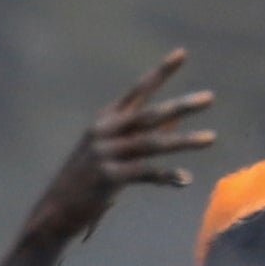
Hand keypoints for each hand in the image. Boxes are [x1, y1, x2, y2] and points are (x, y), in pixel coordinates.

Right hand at [22, 50, 217, 245]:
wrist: (54, 212)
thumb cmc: (87, 181)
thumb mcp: (113, 151)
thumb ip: (143, 132)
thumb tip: (177, 117)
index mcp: (105, 120)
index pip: (138, 92)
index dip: (160, 73)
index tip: (182, 53)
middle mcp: (104, 132)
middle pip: (149, 115)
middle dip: (181, 105)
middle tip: (209, 98)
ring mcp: (104, 154)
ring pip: (152, 143)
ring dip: (183, 141)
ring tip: (210, 138)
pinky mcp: (107, 177)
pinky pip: (145, 173)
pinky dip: (166, 176)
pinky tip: (184, 179)